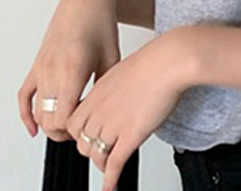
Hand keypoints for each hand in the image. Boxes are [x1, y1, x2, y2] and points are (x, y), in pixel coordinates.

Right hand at [18, 0, 120, 142]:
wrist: (85, 1)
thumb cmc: (100, 24)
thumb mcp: (113, 58)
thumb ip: (105, 88)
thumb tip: (102, 112)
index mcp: (72, 69)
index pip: (64, 118)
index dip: (76, 129)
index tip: (89, 125)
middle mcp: (52, 70)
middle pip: (49, 120)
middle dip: (64, 132)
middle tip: (80, 130)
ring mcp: (41, 69)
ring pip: (37, 112)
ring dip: (49, 125)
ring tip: (68, 127)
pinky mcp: (36, 66)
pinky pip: (23, 96)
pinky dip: (25, 115)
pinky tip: (33, 128)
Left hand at [67, 30, 191, 190]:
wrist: (168, 62)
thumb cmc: (153, 61)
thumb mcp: (122, 71)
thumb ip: (113, 88)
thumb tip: (116, 95)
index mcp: (96, 94)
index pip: (72, 124)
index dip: (79, 133)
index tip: (87, 136)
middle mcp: (100, 110)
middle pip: (82, 142)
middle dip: (91, 149)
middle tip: (101, 150)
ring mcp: (114, 124)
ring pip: (96, 155)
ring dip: (102, 164)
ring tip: (109, 167)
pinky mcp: (131, 135)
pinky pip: (114, 164)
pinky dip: (110, 179)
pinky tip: (110, 186)